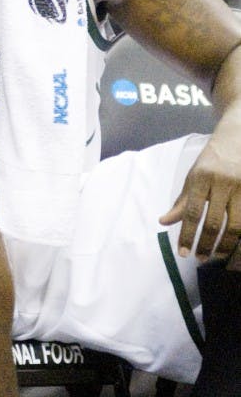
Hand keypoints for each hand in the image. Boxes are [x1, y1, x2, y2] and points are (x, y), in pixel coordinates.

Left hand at [159, 132, 240, 262]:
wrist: (239, 138)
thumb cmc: (212, 161)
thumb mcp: (193, 177)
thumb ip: (182, 202)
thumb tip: (164, 222)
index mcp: (202, 178)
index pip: (192, 213)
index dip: (187, 235)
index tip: (183, 253)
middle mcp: (224, 182)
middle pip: (215, 222)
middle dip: (206, 244)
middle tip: (200, 258)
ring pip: (236, 226)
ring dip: (225, 245)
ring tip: (217, 256)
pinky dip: (239, 235)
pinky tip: (233, 244)